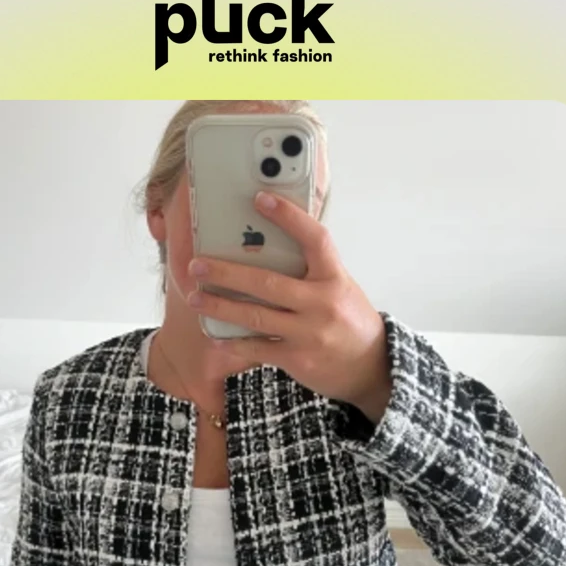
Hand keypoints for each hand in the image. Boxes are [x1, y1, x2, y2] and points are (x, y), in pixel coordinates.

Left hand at [185, 191, 393, 423]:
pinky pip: (258, 348)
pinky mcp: (298, 359)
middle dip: (227, 273)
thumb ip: (311, 271)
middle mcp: (322, 304)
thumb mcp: (339, 287)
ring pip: (256, 317)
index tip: (260, 198)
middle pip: (267, 283)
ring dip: (221, 307)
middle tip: (197, 265)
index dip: (288, 216)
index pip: (314, 239)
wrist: (370, 367)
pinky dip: (234, 342)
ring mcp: (309, 333)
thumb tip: (267, 246)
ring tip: (196, 297)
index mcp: (334, 278)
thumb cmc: (348, 320)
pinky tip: (215, 335)